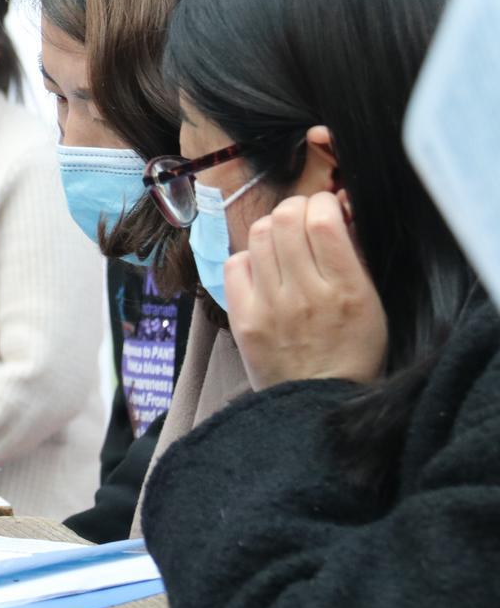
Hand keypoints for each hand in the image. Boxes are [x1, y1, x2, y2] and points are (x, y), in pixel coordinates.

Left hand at [225, 192, 386, 390]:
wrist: (317, 405)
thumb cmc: (352, 353)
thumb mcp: (373, 304)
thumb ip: (355, 256)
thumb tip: (338, 210)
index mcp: (347, 290)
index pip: (323, 221)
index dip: (322, 202)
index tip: (326, 207)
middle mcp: (306, 294)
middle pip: (285, 219)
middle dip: (296, 208)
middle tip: (302, 217)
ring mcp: (269, 306)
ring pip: (258, 235)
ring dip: (272, 228)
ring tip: (282, 240)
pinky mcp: (243, 318)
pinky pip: (234, 264)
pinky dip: (249, 257)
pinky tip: (262, 269)